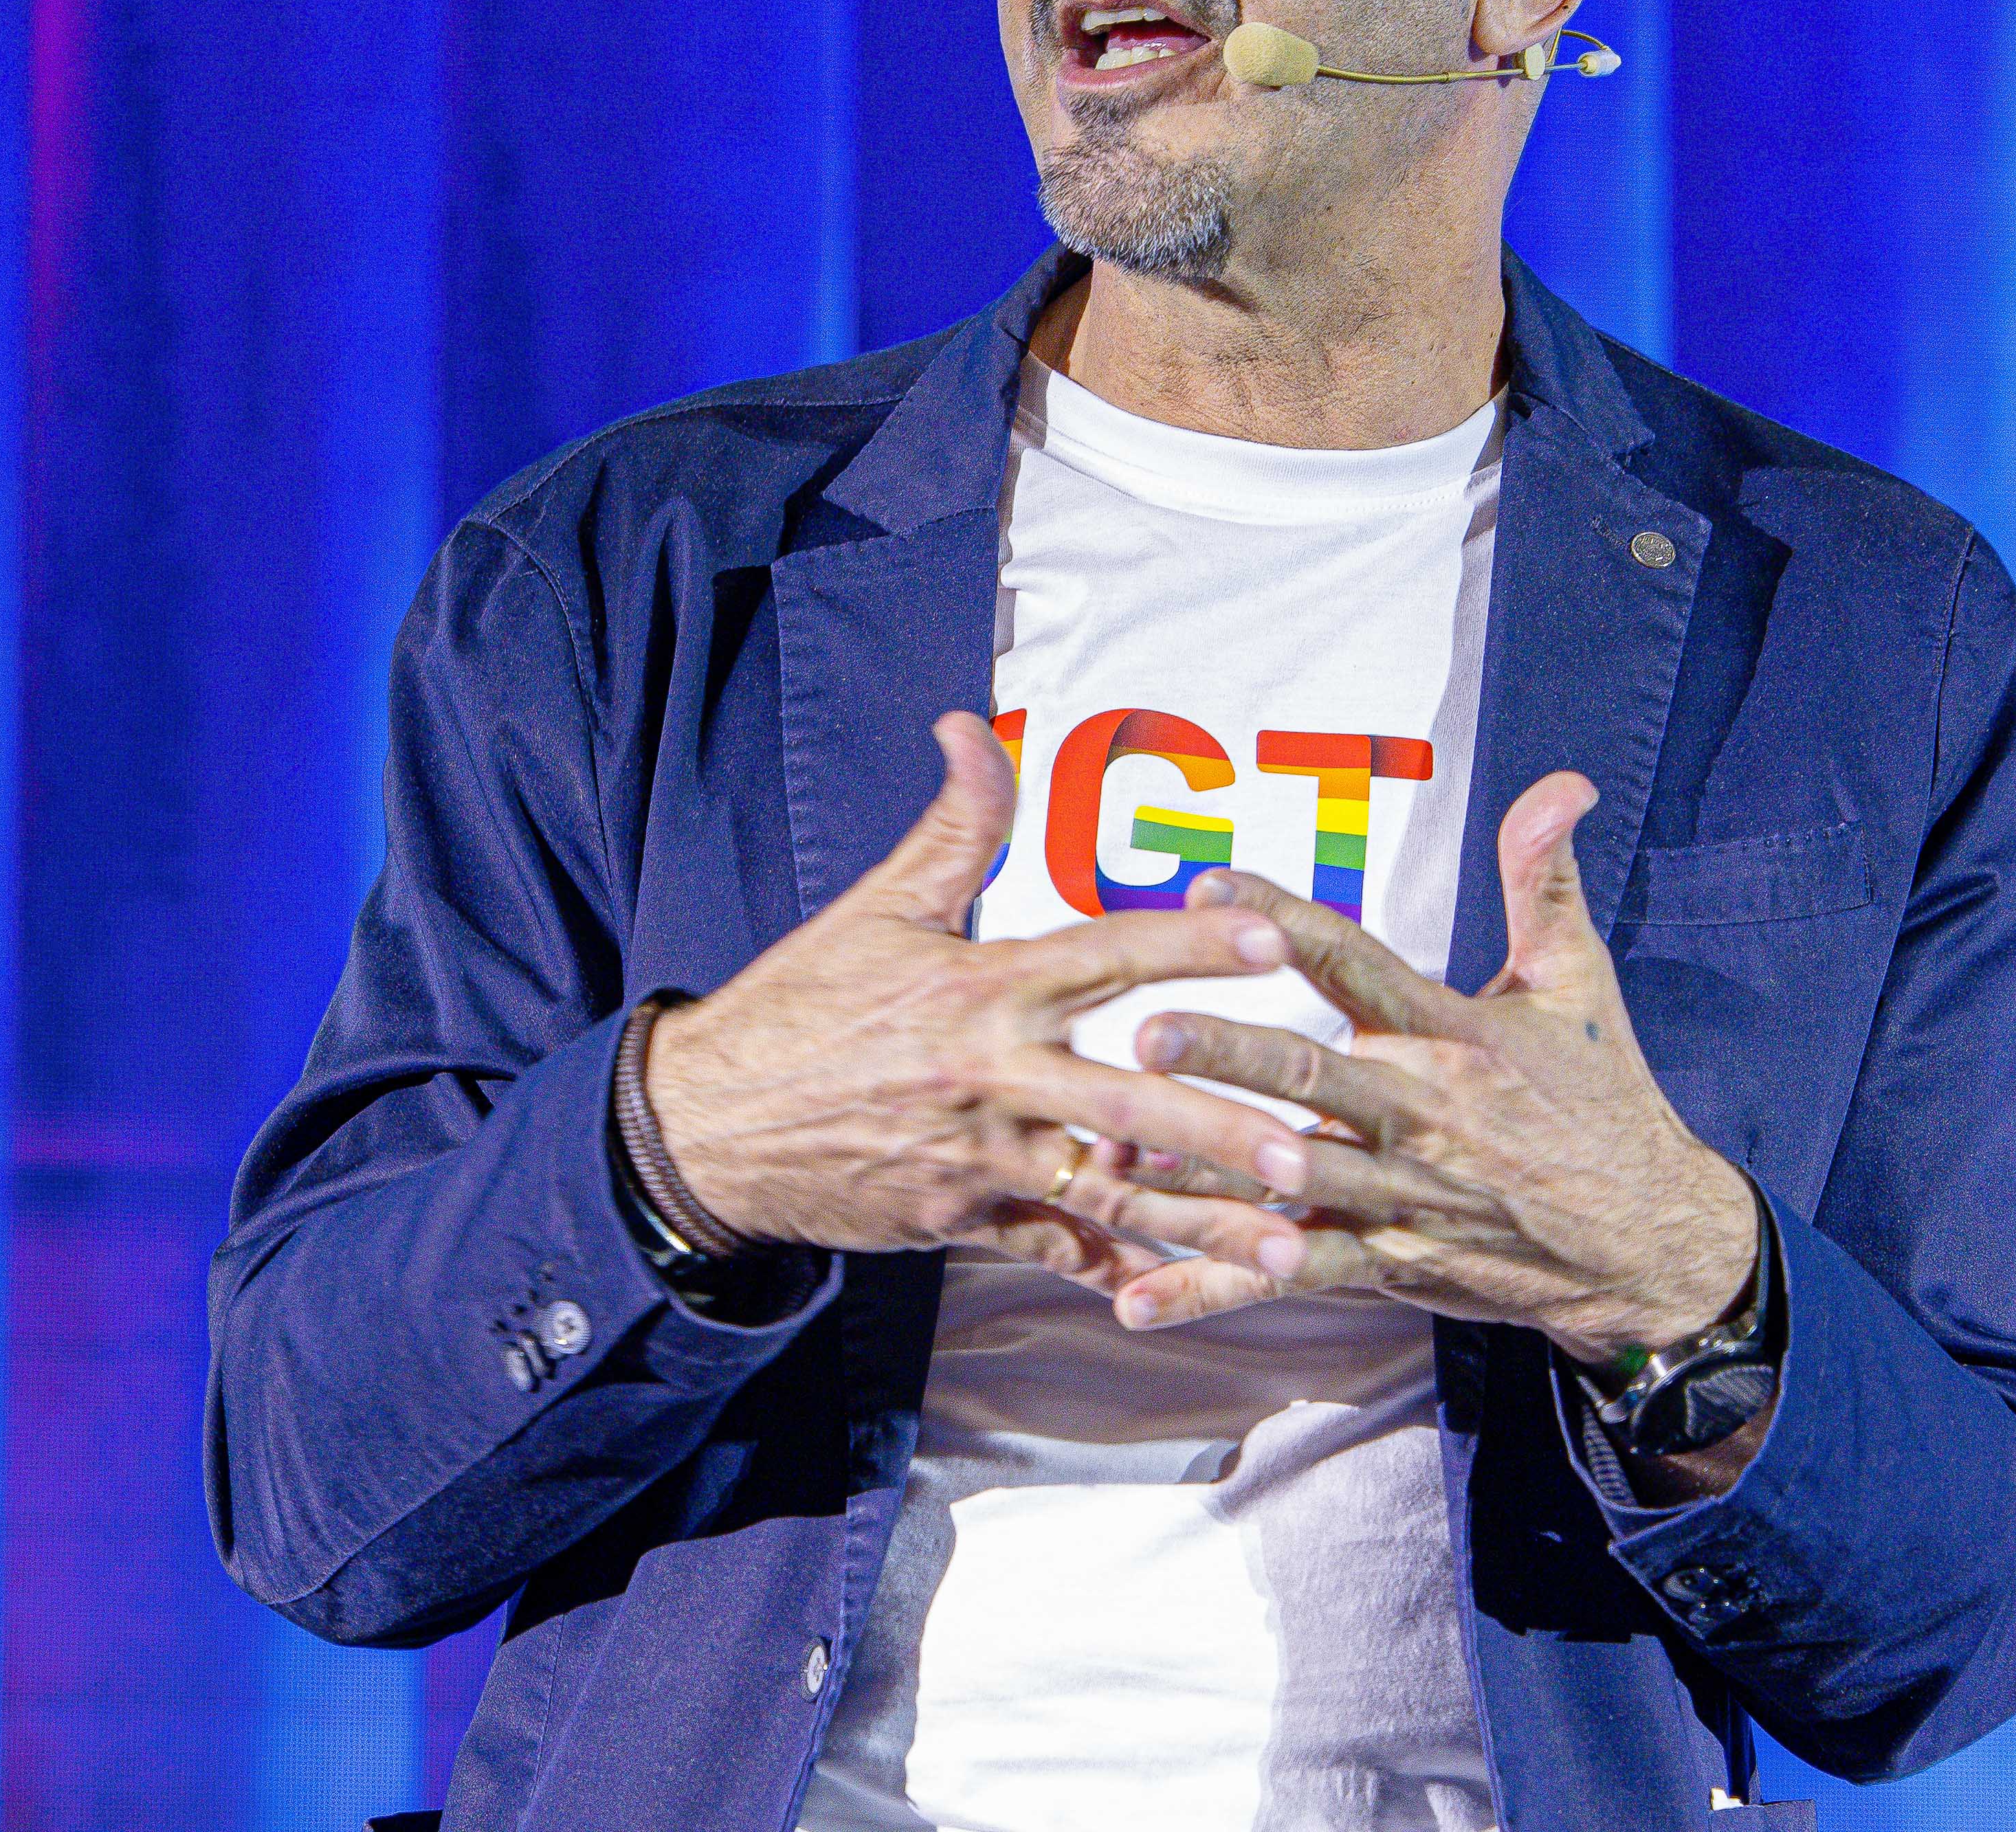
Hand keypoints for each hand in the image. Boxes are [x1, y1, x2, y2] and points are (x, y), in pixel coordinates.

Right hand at [649, 713, 1341, 1301]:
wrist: (706, 1123)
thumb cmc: (801, 1004)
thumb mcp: (877, 906)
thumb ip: (953, 825)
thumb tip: (970, 725)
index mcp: (981, 987)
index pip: (1107, 953)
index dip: (1194, 941)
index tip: (1277, 940)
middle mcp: (990, 1074)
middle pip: (1124, 1101)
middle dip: (1221, 1129)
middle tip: (1309, 1150)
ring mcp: (977, 1156)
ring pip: (1107, 1193)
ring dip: (1201, 1222)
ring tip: (1288, 1251)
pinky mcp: (958, 1219)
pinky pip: (1052, 1250)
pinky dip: (1115, 1272)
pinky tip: (1185, 1291)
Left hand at [1107, 771, 1761, 1360]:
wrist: (1649, 1240)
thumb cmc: (1603, 1096)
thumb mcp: (1580, 980)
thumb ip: (1545, 879)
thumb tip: (1564, 781)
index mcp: (1452, 1034)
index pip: (1357, 964)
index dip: (1285, 922)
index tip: (1210, 887)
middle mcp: (1422, 1113)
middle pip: (1312, 1077)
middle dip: (1228, 1055)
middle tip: (1146, 1034)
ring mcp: (1403, 1195)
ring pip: (1290, 1179)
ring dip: (1205, 1171)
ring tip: (1118, 1158)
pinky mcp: (1391, 1262)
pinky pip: (1295, 1274)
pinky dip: (1217, 1288)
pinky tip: (1138, 1297)